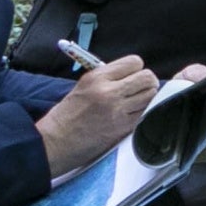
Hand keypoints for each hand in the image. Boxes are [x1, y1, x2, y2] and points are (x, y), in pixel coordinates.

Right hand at [36, 53, 158, 177]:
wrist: (55, 143)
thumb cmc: (66, 116)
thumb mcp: (83, 87)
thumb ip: (108, 78)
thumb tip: (131, 74)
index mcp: (97, 78)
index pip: (134, 62)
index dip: (135, 69)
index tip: (131, 75)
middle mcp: (109, 92)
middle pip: (147, 78)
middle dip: (146, 82)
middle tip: (138, 88)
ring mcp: (118, 111)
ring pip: (151, 96)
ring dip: (146, 98)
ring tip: (133, 102)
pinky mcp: (123, 128)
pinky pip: (145, 114)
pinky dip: (142, 113)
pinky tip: (130, 115)